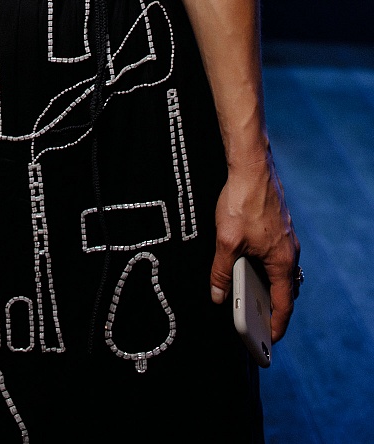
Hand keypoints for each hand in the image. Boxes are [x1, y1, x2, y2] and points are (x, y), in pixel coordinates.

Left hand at [211, 150, 299, 341]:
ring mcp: (287, 237)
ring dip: (269, 285)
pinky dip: (266, 266)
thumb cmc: (242, 202)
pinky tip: (249, 262)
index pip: (284, 305)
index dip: (276, 326)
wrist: (252, 166)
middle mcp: (290, 252)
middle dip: (273, 308)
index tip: (269, 341)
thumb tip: (217, 296)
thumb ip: (222, 272)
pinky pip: (276, 254)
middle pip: (285, 290)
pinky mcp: (280, 225)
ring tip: (251, 295)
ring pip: (281, 270)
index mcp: (282, 263)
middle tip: (258, 322)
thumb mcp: (226, 242)